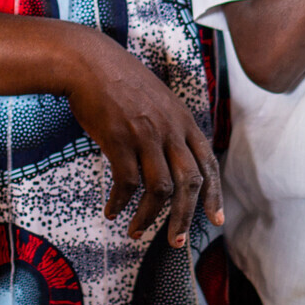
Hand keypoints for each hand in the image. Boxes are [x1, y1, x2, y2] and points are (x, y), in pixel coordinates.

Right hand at [62, 31, 223, 244]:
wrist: (88, 62)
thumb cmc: (119, 82)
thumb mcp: (157, 100)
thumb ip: (169, 127)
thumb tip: (174, 159)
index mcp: (183, 120)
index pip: (209, 163)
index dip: (215, 194)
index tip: (217, 219)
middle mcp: (170, 129)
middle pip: (190, 183)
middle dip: (184, 217)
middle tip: (175, 242)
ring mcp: (146, 134)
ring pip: (160, 189)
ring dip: (150, 217)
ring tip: (137, 233)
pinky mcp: (119, 139)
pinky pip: (126, 183)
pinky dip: (121, 203)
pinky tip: (111, 211)